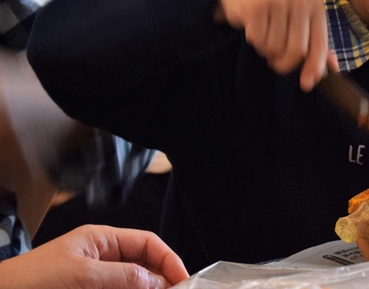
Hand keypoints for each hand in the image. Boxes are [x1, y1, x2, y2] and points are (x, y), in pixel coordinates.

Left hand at [0, 225, 187, 288]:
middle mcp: (100, 258)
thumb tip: (157, 281)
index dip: (168, 260)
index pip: (147, 243)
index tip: (183, 279)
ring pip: (131, 284)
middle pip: (142, 265)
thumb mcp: (82, 275)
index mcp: (101, 240)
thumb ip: (122, 277)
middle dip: (160, 280)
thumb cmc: (28, 281)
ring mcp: (93, 281)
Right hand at [211, 0, 334, 90]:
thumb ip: (316, 41)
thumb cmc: (274, 8)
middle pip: (297, 51)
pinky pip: (257, 41)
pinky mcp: (255, 7)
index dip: (314, 67)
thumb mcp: (299, 19)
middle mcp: (299, 0)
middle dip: (284, 63)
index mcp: (315, 5)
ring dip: (267, 50)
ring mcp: (277, 1)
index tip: (306, 84)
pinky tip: (253, 27)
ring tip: (264, 35)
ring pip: (275, 48)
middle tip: (275, 59)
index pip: (319, 44)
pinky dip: (254, 42)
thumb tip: (334, 67)